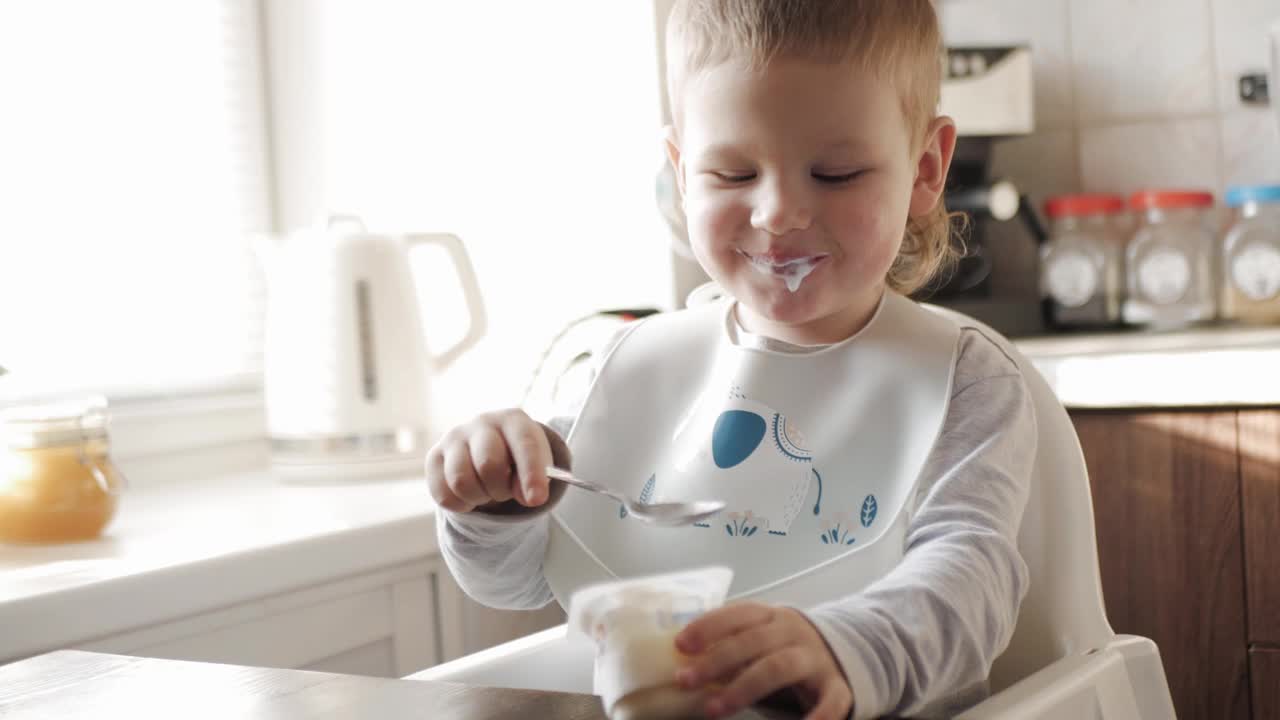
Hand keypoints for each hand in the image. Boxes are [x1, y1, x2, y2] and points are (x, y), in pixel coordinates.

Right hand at [426, 409, 556, 511]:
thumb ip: (536, 481)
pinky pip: (444, 495)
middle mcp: (482, 422)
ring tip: (488, 491)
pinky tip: (470, 494)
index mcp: (513, 420)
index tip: (537, 500)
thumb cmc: (518, 459)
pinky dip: (461, 505)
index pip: (524, 445)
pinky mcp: (434, 457)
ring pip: (461, 482)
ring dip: (479, 497)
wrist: (490, 449)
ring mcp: (454, 437)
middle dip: (501, 489)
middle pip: (488, 464)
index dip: (532, 475)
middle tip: (506, 491)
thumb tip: (527, 497)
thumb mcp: (536, 466)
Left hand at [674, 602, 852, 719]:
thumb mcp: (760, 637)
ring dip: (744, 688)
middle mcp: (793, 632)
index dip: (708, 627)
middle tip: (685, 681)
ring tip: (714, 709)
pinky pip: (831, 700)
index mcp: (770, 617)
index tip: (681, 646)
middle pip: (753, 642)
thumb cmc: (783, 647)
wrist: (840, 651)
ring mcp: (815, 658)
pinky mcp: (837, 685)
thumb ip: (730, 644)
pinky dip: (818, 716)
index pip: (737, 614)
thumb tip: (684, 662)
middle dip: (716, 661)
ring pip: (779, 668)